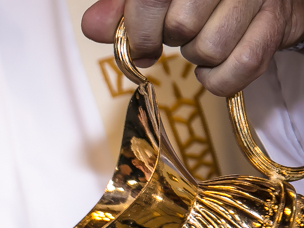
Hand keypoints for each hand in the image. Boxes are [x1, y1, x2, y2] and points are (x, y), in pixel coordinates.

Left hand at [83, 0, 303, 95]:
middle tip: (179, 35)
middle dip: (171, 41)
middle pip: (180, 27)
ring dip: (198, 59)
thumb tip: (93, 25)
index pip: (150, 0)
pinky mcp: (275, 22)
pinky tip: (215, 66)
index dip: (137, 32)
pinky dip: (221, 79)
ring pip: (210, 49)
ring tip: (202, 42)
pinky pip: (242, 66)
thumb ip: (122, 10)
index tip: (137, 49)